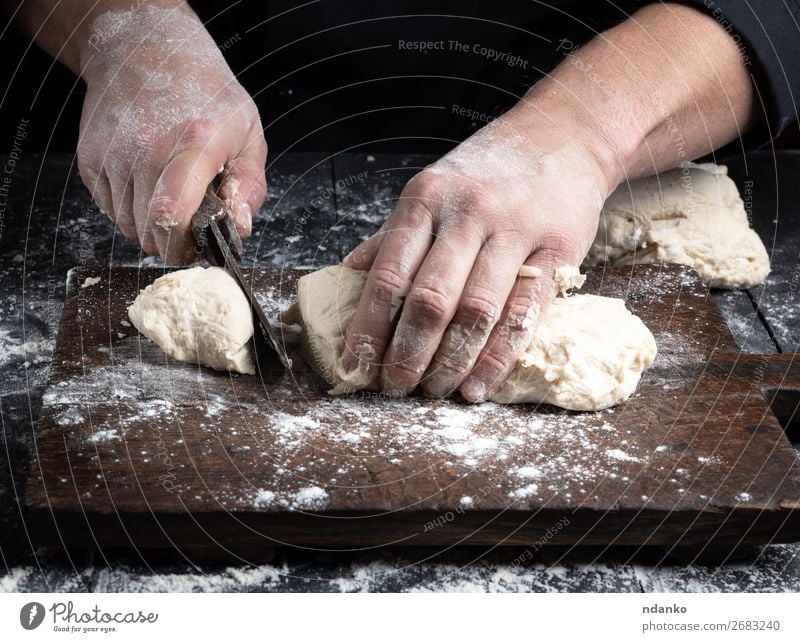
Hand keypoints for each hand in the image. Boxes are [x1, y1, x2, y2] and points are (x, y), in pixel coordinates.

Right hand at [76, 6, 265, 262]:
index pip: (173, 214)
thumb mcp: (247, 132)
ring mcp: (114, 154)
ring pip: (128, 225)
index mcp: (194, 144)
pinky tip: (148, 185)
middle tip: (190, 226)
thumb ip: (249, 185)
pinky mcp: (91, 159)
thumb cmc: (205, 94)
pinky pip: (110, 209)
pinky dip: (129, 210)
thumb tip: (240, 227)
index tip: (198, 248)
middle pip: (149, 230)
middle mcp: (146, 149)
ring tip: (170, 196)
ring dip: (150, 226)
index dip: (183, 245)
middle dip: (172, 241)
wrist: (147, 50)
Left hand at [342, 114, 611, 401]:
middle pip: (430, 299)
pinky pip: (526, 315)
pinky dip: (499, 358)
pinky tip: (478, 385)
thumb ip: (391, 238)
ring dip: (451, 363)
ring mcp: (516, 231)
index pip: (389, 275)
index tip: (355, 366)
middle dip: (407, 354)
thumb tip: (346, 280)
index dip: (368, 328)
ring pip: (476, 312)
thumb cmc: (486, 171)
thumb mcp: (430, 189)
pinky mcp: (558, 250)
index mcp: (425, 199)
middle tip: (395, 388)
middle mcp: (467, 213)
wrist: (564, 136)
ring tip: (434, 391)